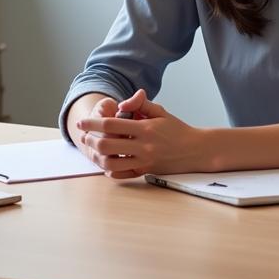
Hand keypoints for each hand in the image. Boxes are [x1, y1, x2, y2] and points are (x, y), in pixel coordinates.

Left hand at [76, 89, 206, 178]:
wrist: (196, 150)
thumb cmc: (177, 129)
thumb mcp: (160, 111)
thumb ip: (140, 104)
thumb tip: (121, 104)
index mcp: (145, 127)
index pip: (111, 124)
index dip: (93, 123)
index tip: (82, 123)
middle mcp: (143, 145)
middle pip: (107, 144)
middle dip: (91, 140)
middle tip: (85, 137)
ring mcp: (145, 160)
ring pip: (112, 162)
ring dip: (98, 156)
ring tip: (93, 150)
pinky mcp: (147, 171)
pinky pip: (124, 175)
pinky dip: (112, 171)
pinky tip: (107, 164)